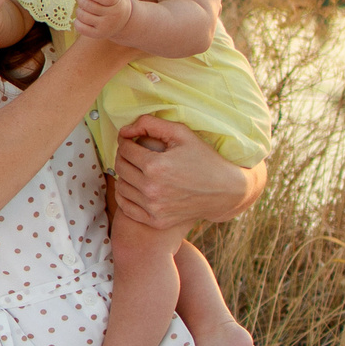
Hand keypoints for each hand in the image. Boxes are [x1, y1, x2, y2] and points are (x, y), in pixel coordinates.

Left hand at [70, 0, 135, 42]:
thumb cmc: (114, 1)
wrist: (124, 21)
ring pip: (82, 15)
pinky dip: (78, 20)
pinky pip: (79, 26)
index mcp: (117, 1)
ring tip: (85, 8)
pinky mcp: (98, 35)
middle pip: (88, 5)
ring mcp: (106, 27)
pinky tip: (84, 17)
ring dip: (79, 9)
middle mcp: (113, 15)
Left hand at [112, 116, 264, 229]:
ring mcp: (153, 208)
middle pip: (121, 167)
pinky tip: (133, 185)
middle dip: (123, 155)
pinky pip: (126, 207)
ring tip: (134, 167)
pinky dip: (124, 195)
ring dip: (124, 174)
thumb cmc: (203, 158)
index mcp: (156, 166)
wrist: (224, 191)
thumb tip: (124, 130)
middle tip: (132, 152)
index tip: (131, 139)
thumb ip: (150, 124)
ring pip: (121, 187)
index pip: (125, 149)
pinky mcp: (156, 221)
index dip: (126, 141)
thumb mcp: (181, 133)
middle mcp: (151, 189)